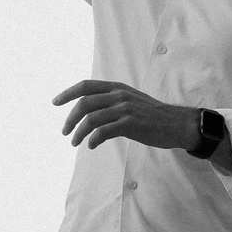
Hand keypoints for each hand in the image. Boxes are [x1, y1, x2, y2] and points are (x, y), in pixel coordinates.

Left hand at [52, 79, 205, 150]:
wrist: (177, 124)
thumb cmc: (153, 116)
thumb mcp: (131, 101)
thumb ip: (112, 102)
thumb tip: (91, 112)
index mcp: (117, 88)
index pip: (85, 86)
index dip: (68, 93)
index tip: (55, 103)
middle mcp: (119, 95)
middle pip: (84, 103)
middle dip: (70, 118)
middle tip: (64, 132)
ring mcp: (125, 108)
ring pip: (91, 118)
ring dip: (78, 132)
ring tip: (74, 142)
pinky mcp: (131, 123)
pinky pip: (103, 131)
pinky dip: (93, 139)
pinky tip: (91, 145)